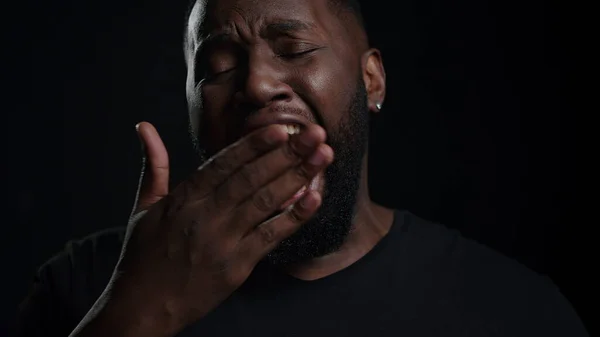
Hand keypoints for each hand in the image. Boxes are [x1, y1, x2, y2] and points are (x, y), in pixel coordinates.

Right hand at [109, 121, 332, 333]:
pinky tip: (314, 198)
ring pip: (265, 202)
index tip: (281, 127)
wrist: (143, 308)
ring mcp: (223, 242)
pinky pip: (271, 237)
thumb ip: (155, 165)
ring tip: (323, 156)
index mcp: (183, 199)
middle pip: (251, 178)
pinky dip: (294, 217)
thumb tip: (146, 126)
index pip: (224, 164)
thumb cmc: (143, 257)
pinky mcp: (237, 267)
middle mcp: (204, 217)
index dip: (254, 144)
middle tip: (315, 133)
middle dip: (286, 153)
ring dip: (297, 176)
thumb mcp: (144, 207)